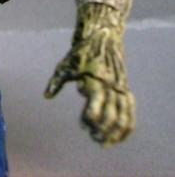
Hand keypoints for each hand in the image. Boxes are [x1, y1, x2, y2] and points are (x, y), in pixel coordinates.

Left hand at [44, 12, 134, 145]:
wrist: (101, 35)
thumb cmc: (79, 52)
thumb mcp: (65, 65)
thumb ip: (56, 82)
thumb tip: (47, 96)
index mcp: (93, 81)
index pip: (94, 108)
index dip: (89, 120)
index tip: (83, 125)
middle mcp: (109, 86)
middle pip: (110, 116)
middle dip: (102, 130)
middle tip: (93, 137)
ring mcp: (120, 88)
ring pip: (124, 117)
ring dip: (116, 133)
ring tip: (105, 141)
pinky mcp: (125, 88)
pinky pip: (130, 111)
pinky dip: (127, 125)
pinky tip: (120, 134)